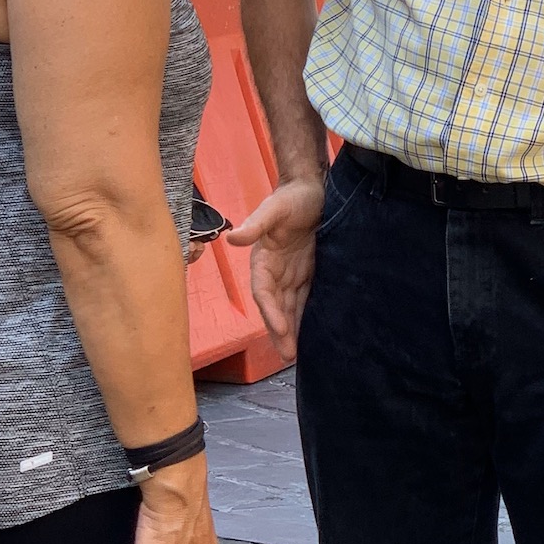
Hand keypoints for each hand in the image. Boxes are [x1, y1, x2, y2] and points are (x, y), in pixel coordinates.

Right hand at [226, 175, 323, 360]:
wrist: (311, 188)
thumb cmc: (291, 197)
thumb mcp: (274, 208)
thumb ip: (255, 224)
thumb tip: (231, 239)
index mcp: (262, 259)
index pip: (263, 291)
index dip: (271, 311)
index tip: (282, 329)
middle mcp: (274, 271)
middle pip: (275, 306)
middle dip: (280, 331)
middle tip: (288, 355)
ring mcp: (290, 273)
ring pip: (290, 307)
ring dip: (292, 331)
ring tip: (295, 356)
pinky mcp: (306, 272)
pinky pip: (304, 299)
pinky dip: (305, 317)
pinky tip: (311, 334)